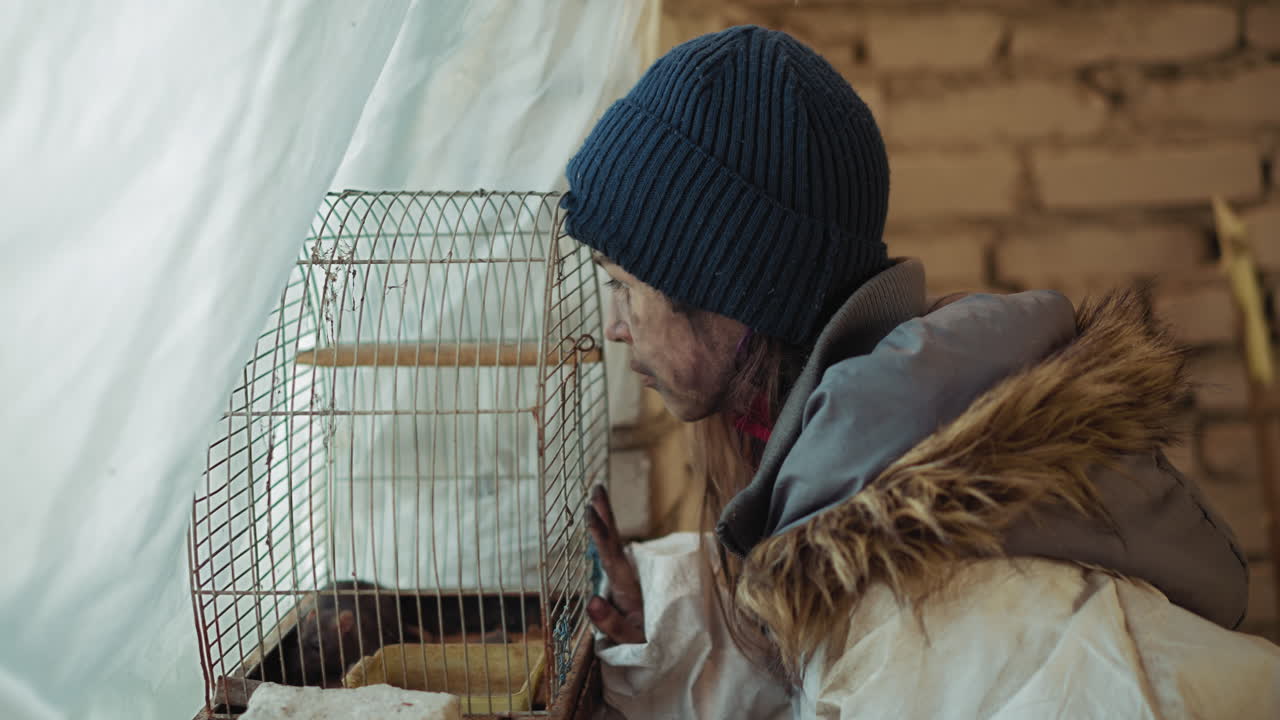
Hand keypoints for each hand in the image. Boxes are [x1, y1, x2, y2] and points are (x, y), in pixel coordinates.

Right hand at [586, 484, 644, 643]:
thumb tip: (590, 598)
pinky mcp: (627, 586)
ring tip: (595, 499)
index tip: (591, 512)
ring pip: (615, 546)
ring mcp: (628, 582)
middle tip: (596, 489)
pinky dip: (608, 538)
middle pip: (614, 543)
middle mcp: (629, 580)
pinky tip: (602, 524)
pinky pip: (615, 557)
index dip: (601, 534)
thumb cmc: (650, 646)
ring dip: (606, 522)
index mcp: (628, 589)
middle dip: (605, 516)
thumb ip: (611, 622)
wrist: (672, 653)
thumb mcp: (632, 640)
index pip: (611, 556)